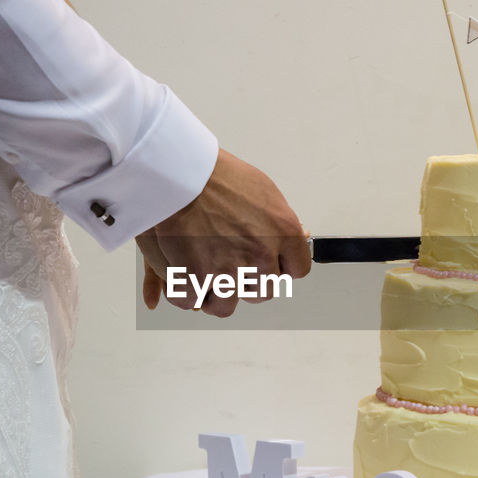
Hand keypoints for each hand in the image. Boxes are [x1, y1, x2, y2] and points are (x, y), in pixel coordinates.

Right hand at [136, 148, 311, 316]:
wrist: (180, 172)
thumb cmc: (218, 175)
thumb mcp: (264, 191)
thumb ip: (279, 222)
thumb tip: (296, 235)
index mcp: (283, 232)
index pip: (296, 269)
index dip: (279, 269)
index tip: (269, 266)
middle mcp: (261, 255)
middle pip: (262, 292)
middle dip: (247, 284)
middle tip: (229, 266)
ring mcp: (228, 270)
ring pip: (225, 305)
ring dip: (214, 295)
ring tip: (204, 276)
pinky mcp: (196, 278)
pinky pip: (190, 302)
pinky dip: (183, 293)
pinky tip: (181, 278)